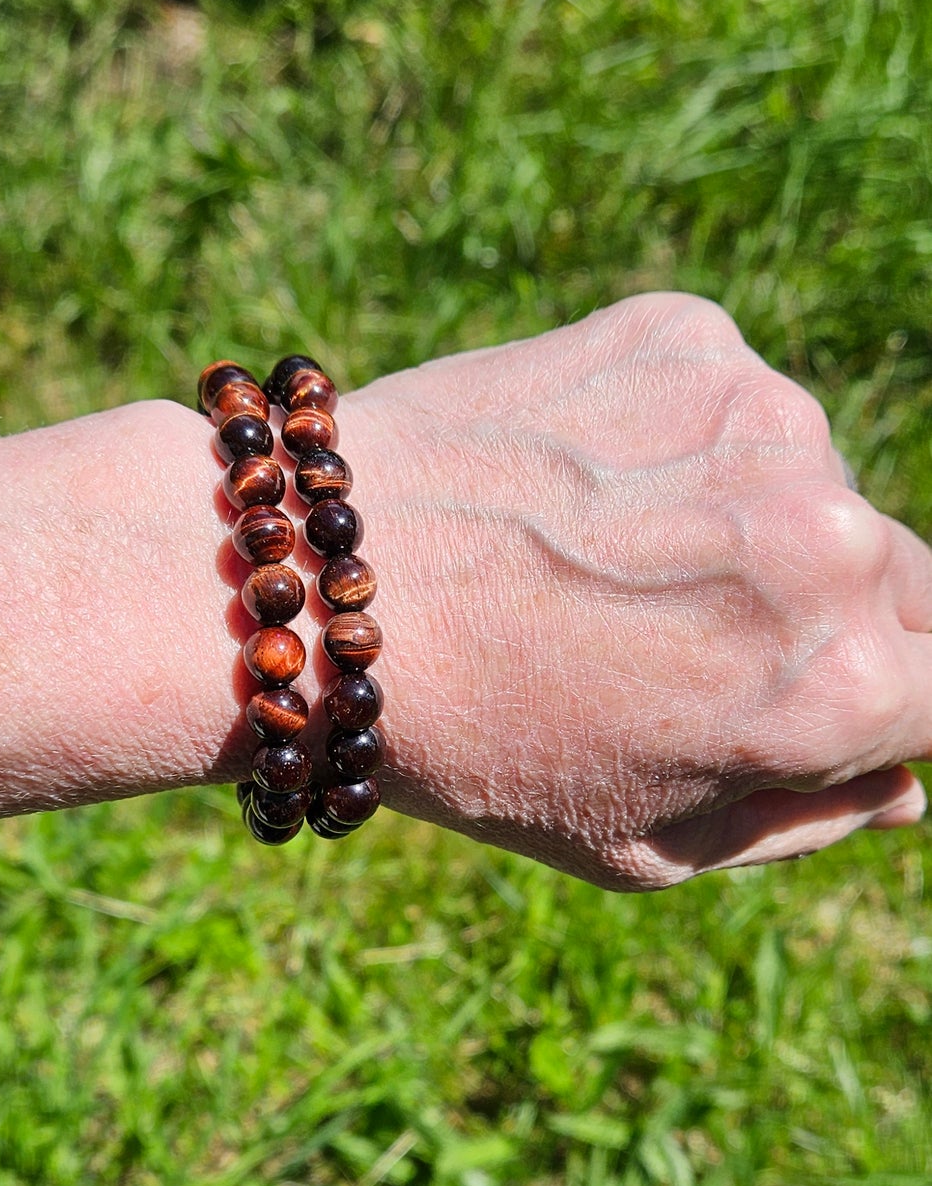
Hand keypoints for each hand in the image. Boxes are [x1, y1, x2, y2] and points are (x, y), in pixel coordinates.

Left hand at [343, 291, 930, 886]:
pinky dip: (677, 442)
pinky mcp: (690, 337)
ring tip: (604, 561)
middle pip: (908, 584)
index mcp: (841, 688)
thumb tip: (906, 778)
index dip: (891, 707)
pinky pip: (729, 405)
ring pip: (812, 483)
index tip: (809, 701)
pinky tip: (576, 487)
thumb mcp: (650, 847)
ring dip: (750, 521)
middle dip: (832, 621)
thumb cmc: (480, 748)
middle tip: (686, 642)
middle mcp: (830, 542)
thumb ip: (807, 815)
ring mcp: (764, 423)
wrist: (314, 593)